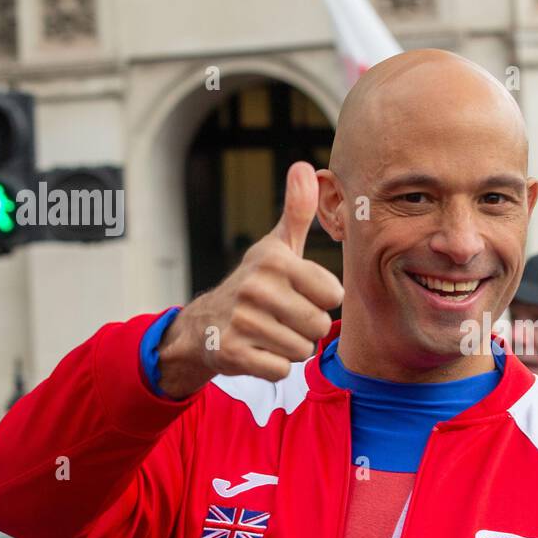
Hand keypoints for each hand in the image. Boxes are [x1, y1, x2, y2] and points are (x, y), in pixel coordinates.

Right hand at [158, 162, 343, 398]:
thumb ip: (298, 211)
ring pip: (302, 350)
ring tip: (270, 333)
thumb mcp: (278, 246)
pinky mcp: (233, 353)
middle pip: (319, 325)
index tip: (300, 294)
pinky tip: (258, 350)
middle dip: (308, 328)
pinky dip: (274, 366)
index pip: (333, 294)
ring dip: (291, 347)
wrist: (205, 323)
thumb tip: (306, 167)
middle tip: (284, 318)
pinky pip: (281, 369)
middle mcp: (256, 288)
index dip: (322, 300)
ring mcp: (242, 321)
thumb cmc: (256, 283)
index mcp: (274, 260)